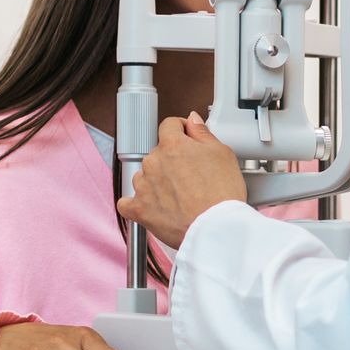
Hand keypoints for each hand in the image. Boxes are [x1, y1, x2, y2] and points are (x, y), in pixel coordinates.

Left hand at [117, 114, 247, 248]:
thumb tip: (192, 120)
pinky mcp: (139, 209)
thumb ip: (203, 133)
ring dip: (156, 181)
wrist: (215, 229)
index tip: (186, 137)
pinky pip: (127, 203)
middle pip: (158, 153)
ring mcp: (143, 186)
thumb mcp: (222, 153)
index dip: (180, 130)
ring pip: (144, 176)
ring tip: (178, 196)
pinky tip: (151, 206)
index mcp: (172, 145)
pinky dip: (137, 203)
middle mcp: (153, 162)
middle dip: (172, 160)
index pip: (169, 125)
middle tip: (192, 175)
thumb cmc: (221, 195)